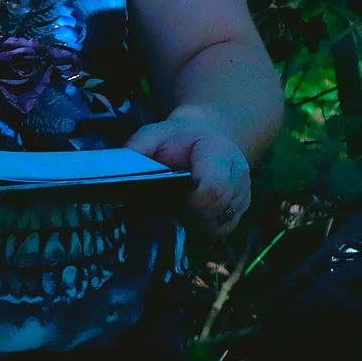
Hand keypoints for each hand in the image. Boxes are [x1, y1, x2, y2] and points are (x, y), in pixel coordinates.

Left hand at [130, 113, 251, 236]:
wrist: (202, 136)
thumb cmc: (175, 138)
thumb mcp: (154, 134)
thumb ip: (138, 148)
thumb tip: (118, 172)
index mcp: (218, 151)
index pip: (213, 188)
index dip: (194, 203)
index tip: (175, 202)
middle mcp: (238, 171)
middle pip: (219, 210)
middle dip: (193, 215)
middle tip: (172, 208)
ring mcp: (243, 190)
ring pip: (224, 222)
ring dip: (200, 222)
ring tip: (182, 208)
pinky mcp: (242, 205)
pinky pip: (227, 226)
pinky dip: (208, 225)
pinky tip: (193, 214)